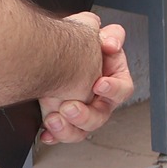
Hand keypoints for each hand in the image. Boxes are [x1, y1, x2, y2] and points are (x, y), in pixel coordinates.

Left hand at [39, 18, 133, 143]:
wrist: (44, 55)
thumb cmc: (72, 47)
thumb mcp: (92, 32)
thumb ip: (110, 35)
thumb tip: (112, 42)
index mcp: (113, 80)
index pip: (122, 89)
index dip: (113, 88)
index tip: (99, 83)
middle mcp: (100, 99)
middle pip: (101, 114)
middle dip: (85, 114)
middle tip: (69, 106)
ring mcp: (83, 111)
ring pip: (84, 130)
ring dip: (69, 128)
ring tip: (53, 118)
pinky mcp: (65, 121)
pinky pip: (63, 135)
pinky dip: (54, 135)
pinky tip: (46, 130)